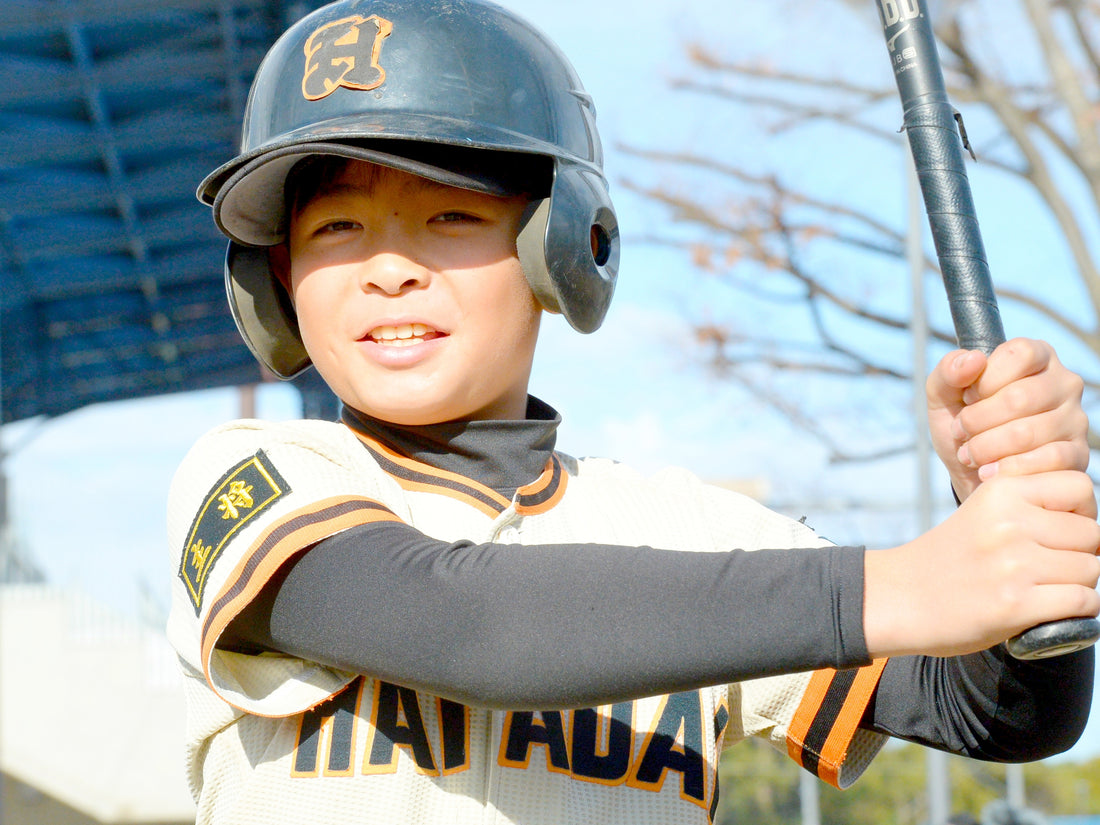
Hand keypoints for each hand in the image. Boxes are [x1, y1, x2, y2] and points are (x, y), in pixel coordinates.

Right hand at [864, 470, 1099, 657]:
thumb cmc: (946, 560)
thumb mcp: (981, 513)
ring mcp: (1013, 564)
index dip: (1080, 511)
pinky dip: (1076, 611)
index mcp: (1000, 491)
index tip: (1060, 532)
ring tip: (1046, 589)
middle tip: (1051, 568)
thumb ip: (1027, 506)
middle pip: (1090, 534)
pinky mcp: (1015, 604)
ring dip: (1077, 584)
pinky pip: (1082, 602)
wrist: (897, 598)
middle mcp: (1009, 522)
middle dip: (1080, 553)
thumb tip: (1088, 520)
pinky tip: (1051, 610)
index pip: (1079, 486)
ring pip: (1090, 569)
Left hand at [926, 338, 1089, 501]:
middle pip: (1020, 397)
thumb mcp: (943, 395)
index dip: (985, 380)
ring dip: (985, 447)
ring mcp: (1074, 419)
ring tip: (968, 454)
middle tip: (959, 432)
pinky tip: (987, 471)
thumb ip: (948, 371)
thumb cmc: (963, 425)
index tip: (967, 398)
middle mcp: (1064, 384)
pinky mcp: (1077, 454)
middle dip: (976, 420)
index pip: (1020, 354)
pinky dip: (1007, 468)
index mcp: (1037, 357)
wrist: (971, 472)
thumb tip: (973, 359)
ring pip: (1028, 432)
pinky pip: (1047, 460)